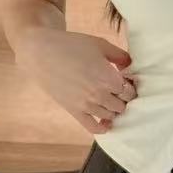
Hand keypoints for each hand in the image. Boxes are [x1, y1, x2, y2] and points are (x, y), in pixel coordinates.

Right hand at [15, 27, 136, 133]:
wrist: (42, 53)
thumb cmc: (72, 45)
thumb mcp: (100, 44)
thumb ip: (120, 56)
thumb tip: (130, 67)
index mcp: (109, 78)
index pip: (130, 92)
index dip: (130, 87)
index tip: (126, 82)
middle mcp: (100, 95)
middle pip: (122, 106)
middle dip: (123, 99)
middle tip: (118, 92)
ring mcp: (87, 105)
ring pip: (110, 116)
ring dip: (113, 110)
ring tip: (110, 101)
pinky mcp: (74, 111)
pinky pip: (93, 127)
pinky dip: (102, 128)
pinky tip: (105, 123)